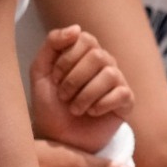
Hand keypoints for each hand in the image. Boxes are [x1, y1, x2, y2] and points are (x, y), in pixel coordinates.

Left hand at [32, 25, 133, 152]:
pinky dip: (102, 104)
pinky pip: (121, 94)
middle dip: (75, 78)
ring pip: (110, 74)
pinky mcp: (126, 102)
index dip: (68, 58)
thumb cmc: (50, 105)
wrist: (58, 138)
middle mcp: (104, 64)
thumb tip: (76, 27)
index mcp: (85, 53)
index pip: (85, 39)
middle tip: (63, 96)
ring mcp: (117, 82)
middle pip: (98, 56)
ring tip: (75, 109)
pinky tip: (92, 113)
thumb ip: (52, 44)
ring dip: (86, 94)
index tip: (55, 78)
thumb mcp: (40, 71)